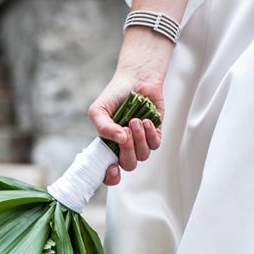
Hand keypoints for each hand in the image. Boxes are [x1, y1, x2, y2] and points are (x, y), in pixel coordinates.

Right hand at [91, 27, 171, 185]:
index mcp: (107, 145)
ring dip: (140, 139)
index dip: (110, 176)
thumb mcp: (99, 109)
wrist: (136, 78)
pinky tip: (146, 121)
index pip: (107, 170)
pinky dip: (151, 134)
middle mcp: (124, 147)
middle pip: (128, 164)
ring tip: (135, 120)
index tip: (112, 168)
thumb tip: (120, 139)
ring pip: (143, 156)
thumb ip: (103, 127)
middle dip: (127, 151)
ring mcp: (140, 141)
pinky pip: (155, 144)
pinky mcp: (155, 133)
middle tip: (125, 131)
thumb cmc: (115, 94)